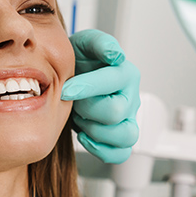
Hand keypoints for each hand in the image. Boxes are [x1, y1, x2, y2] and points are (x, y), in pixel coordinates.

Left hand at [61, 30, 139, 163]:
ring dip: (96, 131)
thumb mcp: (84, 43)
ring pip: (125, 136)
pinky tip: (85, 136)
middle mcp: (130, 97)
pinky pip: (121, 153)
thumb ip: (99, 43)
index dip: (86, 87)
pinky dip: (102, 149)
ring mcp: (127, 119)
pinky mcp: (120, 136)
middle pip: (115, 112)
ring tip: (81, 119)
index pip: (113, 82)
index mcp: (125, 73)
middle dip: (87, 108)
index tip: (65, 89)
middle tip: (72, 102)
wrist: (71, 77)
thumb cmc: (79, 62)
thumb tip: (114, 54)